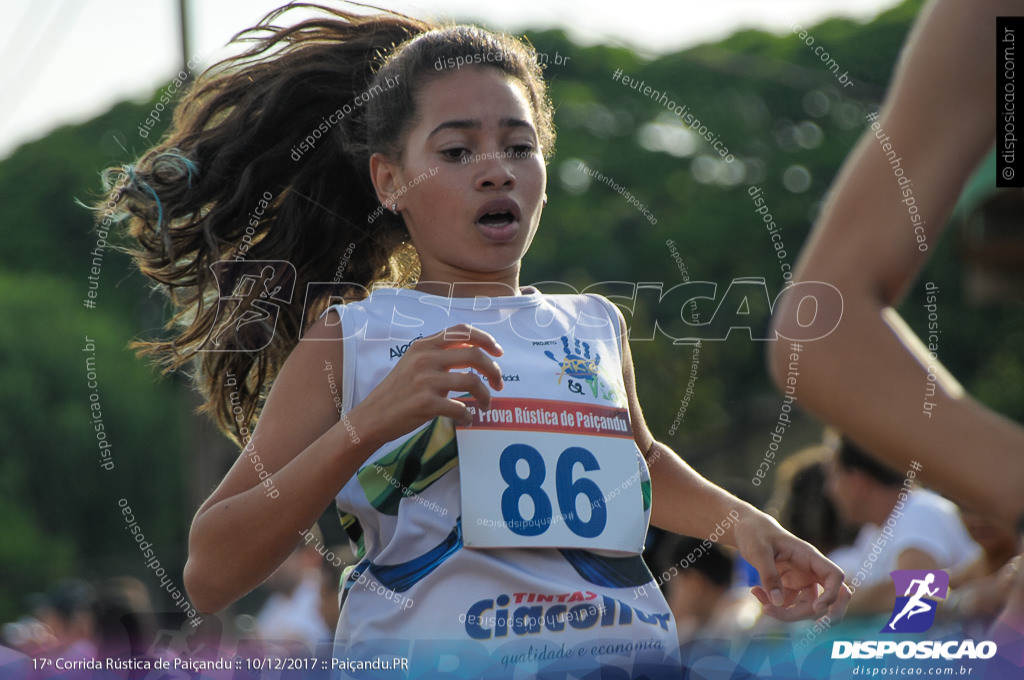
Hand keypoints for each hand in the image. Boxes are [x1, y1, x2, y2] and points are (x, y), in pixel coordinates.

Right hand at [350, 324, 503, 447]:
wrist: (372, 416)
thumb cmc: (398, 391)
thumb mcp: (413, 362)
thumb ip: (438, 354)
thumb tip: (473, 351)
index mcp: (423, 345)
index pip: (462, 331)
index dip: (485, 338)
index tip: (499, 352)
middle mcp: (425, 359)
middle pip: (474, 355)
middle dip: (494, 370)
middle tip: (499, 384)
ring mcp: (425, 381)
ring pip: (472, 381)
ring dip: (486, 395)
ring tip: (487, 405)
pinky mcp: (425, 403)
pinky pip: (460, 408)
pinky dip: (469, 415)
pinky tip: (467, 419)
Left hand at [734, 513, 851, 622]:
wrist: (747, 528)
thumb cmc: (755, 533)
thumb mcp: (758, 551)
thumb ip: (768, 575)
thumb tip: (778, 602)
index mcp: (809, 556)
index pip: (834, 576)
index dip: (832, 595)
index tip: (817, 607)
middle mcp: (810, 570)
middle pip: (828, 599)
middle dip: (818, 614)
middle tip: (808, 625)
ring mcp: (802, 580)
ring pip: (807, 607)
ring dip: (786, 613)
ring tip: (759, 599)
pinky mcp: (791, 587)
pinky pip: (789, 605)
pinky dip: (774, 606)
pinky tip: (755, 591)